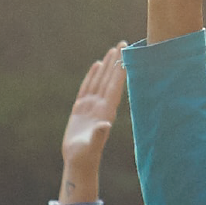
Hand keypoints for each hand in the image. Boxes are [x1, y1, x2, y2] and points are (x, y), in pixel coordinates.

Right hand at [59, 46, 125, 202]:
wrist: (78, 162)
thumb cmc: (85, 155)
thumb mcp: (92, 145)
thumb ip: (99, 135)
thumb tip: (105, 124)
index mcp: (106, 111)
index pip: (115, 86)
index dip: (120, 69)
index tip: (127, 54)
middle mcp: (101, 106)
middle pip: (109, 78)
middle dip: (116, 61)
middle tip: (123, 42)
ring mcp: (92, 106)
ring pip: (99, 80)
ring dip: (106, 66)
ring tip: (112, 50)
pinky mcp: (81, 109)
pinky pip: (87, 88)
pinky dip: (92, 76)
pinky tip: (96, 66)